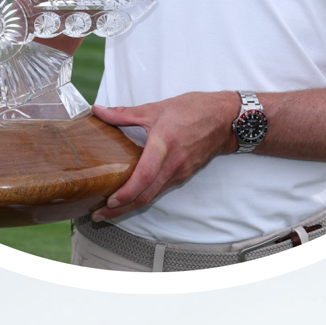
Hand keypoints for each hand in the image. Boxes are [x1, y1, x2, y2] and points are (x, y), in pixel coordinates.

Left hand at [89, 91, 243, 221]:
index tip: (109, 202)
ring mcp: (180, 172)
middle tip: (99, 215)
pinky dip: (145, 196)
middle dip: (121, 209)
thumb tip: (99, 111)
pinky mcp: (184, 174)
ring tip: (111, 210)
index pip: (144, 176)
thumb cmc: (195, 110)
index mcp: (164, 145)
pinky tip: (133, 197)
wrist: (226, 119)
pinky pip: (162, 189)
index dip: (126, 192)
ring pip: (153, 195)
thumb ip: (124, 113)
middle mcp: (173, 164)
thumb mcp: (157, 108)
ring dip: (131, 205)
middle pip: (146, 195)